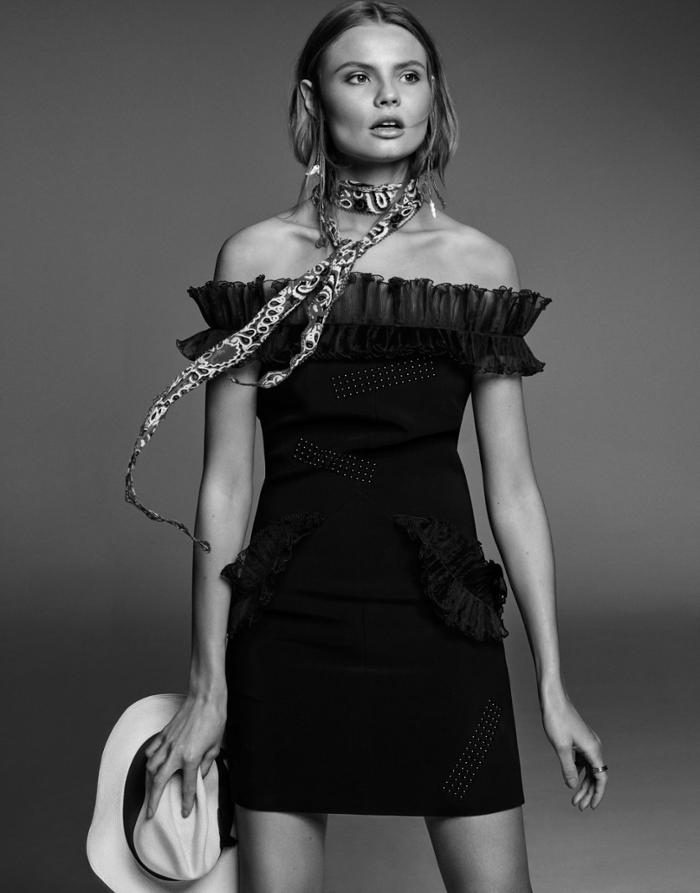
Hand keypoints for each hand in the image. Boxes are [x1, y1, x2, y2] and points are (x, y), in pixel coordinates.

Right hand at [142, 692, 226, 819]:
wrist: (205, 699)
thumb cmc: (214, 721)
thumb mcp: (215, 747)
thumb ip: (206, 765)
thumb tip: (199, 777)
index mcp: (191, 758)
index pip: (187, 787)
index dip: (186, 802)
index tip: (184, 812)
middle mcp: (175, 753)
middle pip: (159, 782)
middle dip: (154, 800)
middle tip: (150, 813)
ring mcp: (167, 743)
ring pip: (151, 766)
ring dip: (149, 780)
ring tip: (151, 790)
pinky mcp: (163, 734)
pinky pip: (151, 750)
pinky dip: (149, 760)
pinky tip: (151, 764)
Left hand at [539, 688, 607, 809]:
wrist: (553, 699)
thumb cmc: (557, 720)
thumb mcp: (560, 747)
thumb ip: (568, 769)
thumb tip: (573, 787)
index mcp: (593, 749)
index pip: (601, 777)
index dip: (598, 794)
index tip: (591, 806)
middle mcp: (594, 746)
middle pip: (595, 775)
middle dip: (588, 792)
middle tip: (578, 806)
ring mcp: (587, 743)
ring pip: (589, 769)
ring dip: (583, 784)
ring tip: (574, 799)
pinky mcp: (579, 740)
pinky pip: (582, 761)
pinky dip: (578, 772)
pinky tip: (572, 780)